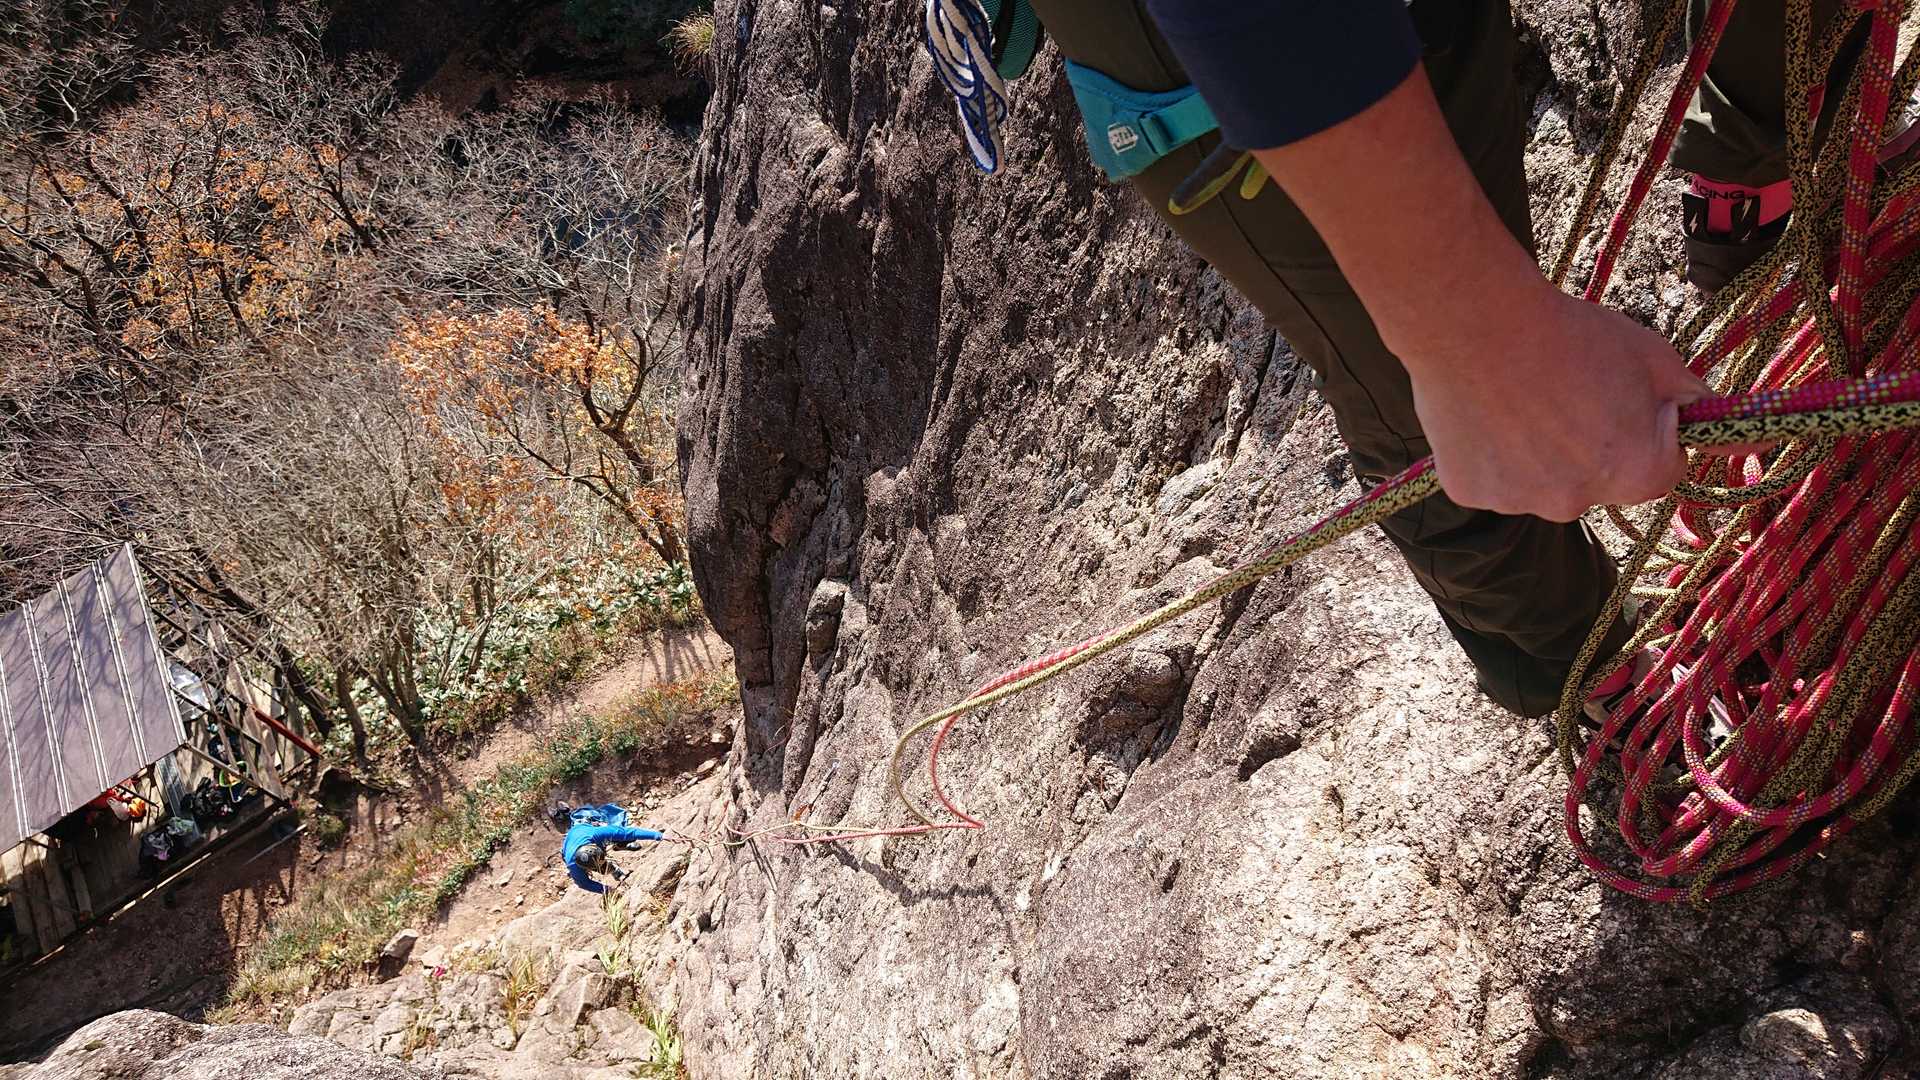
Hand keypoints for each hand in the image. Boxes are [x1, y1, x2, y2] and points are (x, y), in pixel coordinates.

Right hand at [1404, 286, 1706, 521]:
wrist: (1476, 322)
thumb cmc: (1568, 334)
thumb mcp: (1649, 353)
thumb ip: (1687, 392)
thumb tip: (1711, 408)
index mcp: (1637, 473)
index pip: (1663, 470)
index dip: (1651, 432)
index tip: (1624, 400)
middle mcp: (1577, 502)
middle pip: (1598, 481)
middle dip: (1591, 449)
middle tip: (1565, 396)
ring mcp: (1519, 502)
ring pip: (1542, 483)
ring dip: (1538, 455)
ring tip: (1518, 400)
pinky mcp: (1470, 492)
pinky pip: (1494, 480)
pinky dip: (1492, 455)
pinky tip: (1485, 413)